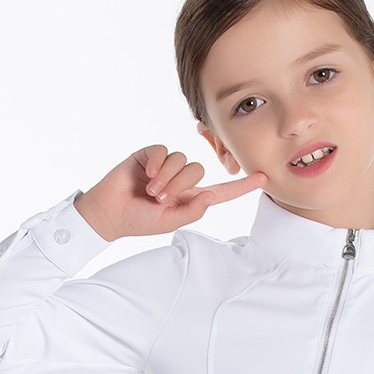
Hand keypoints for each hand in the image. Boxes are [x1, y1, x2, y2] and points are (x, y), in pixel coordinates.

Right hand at [73, 146, 268, 240]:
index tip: (264, 178)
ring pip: (182, 159)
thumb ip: (191, 212)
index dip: (242, 186)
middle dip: (178, 185)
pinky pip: (164, 150)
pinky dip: (157, 162)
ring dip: (166, 177)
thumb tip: (210, 197)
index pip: (221, 191)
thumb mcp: (168, 223)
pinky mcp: (150, 155)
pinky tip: (146, 173)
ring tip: (149, 190)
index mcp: (190, 198)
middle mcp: (181, 180)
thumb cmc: (138, 221)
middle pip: (198, 170)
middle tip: (158, 198)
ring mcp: (165, 166)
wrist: (109, 213)